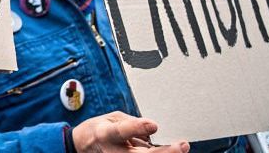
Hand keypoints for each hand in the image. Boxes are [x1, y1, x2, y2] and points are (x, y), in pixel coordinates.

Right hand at [72, 112, 188, 152]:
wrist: (86, 147)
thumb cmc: (101, 131)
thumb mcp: (112, 119)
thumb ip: (132, 123)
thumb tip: (152, 129)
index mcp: (105, 133)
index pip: (121, 131)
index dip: (137, 128)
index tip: (154, 125)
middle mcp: (113, 151)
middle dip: (164, 152)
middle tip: (182, 145)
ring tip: (181, 147)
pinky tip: (169, 150)